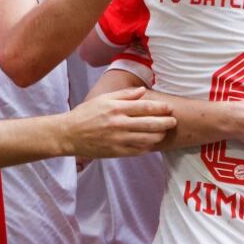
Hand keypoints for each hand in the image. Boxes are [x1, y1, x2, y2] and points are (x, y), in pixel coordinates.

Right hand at [63, 87, 177, 157]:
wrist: (69, 134)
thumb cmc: (86, 114)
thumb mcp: (103, 99)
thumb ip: (125, 95)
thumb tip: (143, 91)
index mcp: (116, 108)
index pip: (145, 107)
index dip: (160, 108)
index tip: (169, 108)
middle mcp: (119, 123)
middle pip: (150, 123)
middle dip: (165, 123)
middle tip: (173, 121)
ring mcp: (118, 139)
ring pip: (146, 138)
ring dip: (159, 135)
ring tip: (164, 132)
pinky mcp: (116, 152)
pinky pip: (137, 150)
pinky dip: (147, 147)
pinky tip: (152, 143)